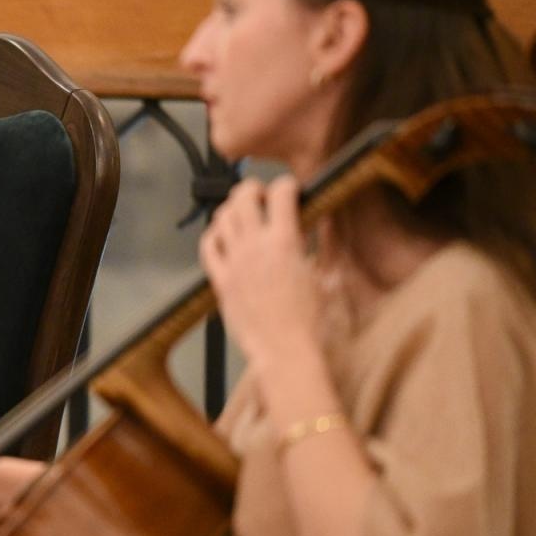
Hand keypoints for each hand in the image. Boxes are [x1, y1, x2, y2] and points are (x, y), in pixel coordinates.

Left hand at [199, 176, 318, 368]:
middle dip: (253, 188)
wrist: (286, 351)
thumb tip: (325, 222)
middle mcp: (255, 246)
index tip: (291, 189)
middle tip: (261, 196)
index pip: (280, 192)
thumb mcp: (328, 277)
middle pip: (243, 196)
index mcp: (285, 242)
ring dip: (233, 209)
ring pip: (222, 216)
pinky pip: (207, 246)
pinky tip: (223, 237)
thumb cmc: (312, 321)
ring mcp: (234, 262)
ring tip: (243, 215)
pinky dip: (213, 235)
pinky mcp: (220, 280)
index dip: (287, 185)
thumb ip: (325, 244)